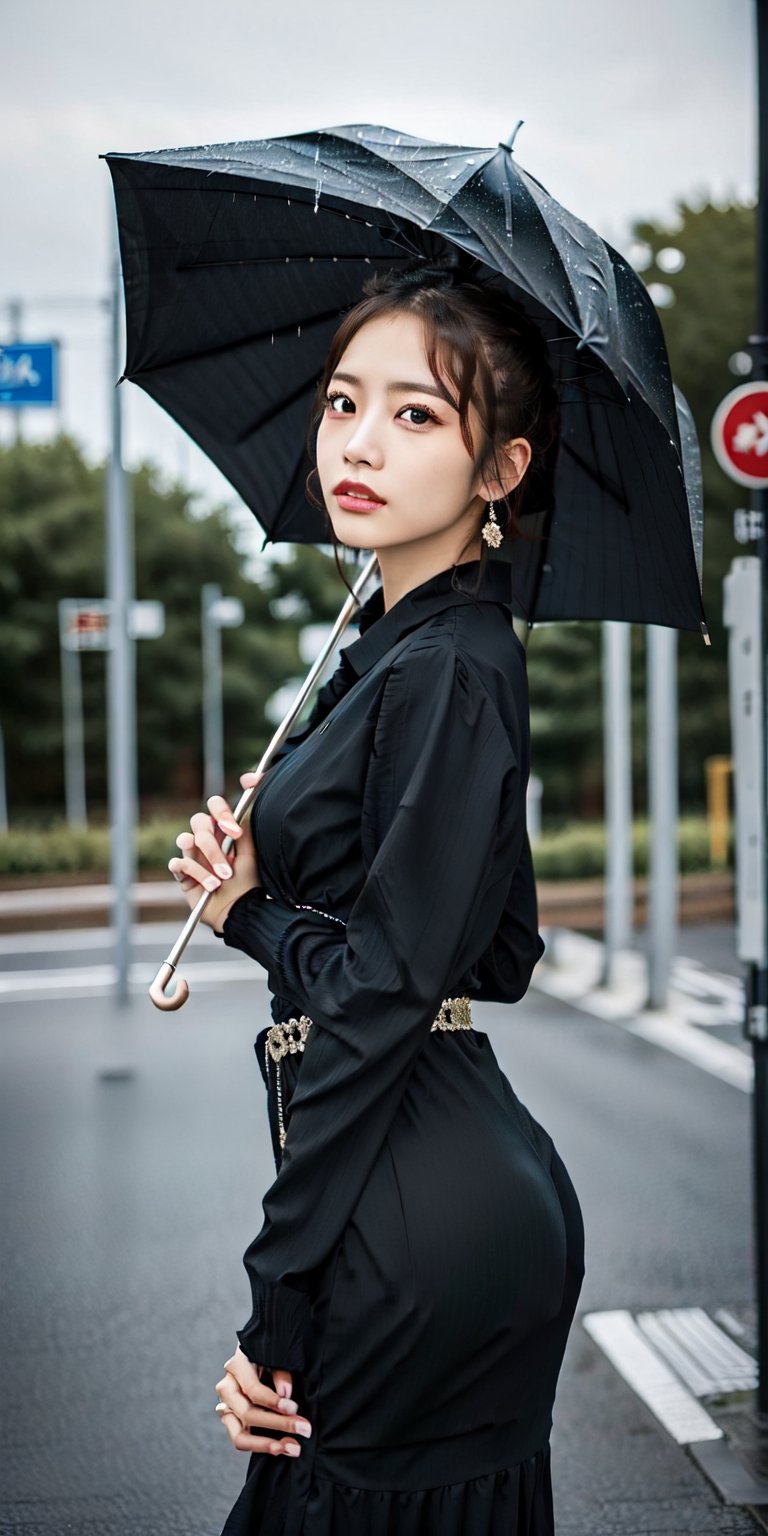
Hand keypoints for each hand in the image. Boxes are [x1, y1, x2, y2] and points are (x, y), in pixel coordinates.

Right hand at [167, 773, 267, 930]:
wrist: (239, 911)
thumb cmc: (247, 882)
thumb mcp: (250, 854)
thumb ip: (244, 830)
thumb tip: (244, 802)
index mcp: (223, 831)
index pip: (215, 806)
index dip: (221, 813)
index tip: (234, 832)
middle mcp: (206, 840)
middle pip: (198, 821)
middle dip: (213, 846)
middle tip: (227, 868)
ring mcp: (192, 855)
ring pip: (186, 839)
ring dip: (206, 861)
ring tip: (220, 880)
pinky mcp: (182, 873)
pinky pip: (178, 862)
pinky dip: (194, 873)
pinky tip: (208, 885)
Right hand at [214, 1346, 311, 1456]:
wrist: (257, 1358)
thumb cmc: (269, 1355)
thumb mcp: (274, 1356)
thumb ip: (280, 1371)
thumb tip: (285, 1393)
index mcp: (236, 1367)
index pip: (252, 1390)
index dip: (272, 1401)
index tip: (293, 1408)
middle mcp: (227, 1389)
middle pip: (247, 1414)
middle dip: (278, 1424)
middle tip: (304, 1428)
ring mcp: (227, 1409)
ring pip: (239, 1437)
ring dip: (267, 1445)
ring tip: (293, 1448)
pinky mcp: (232, 1423)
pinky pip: (242, 1442)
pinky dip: (262, 1447)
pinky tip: (283, 1448)